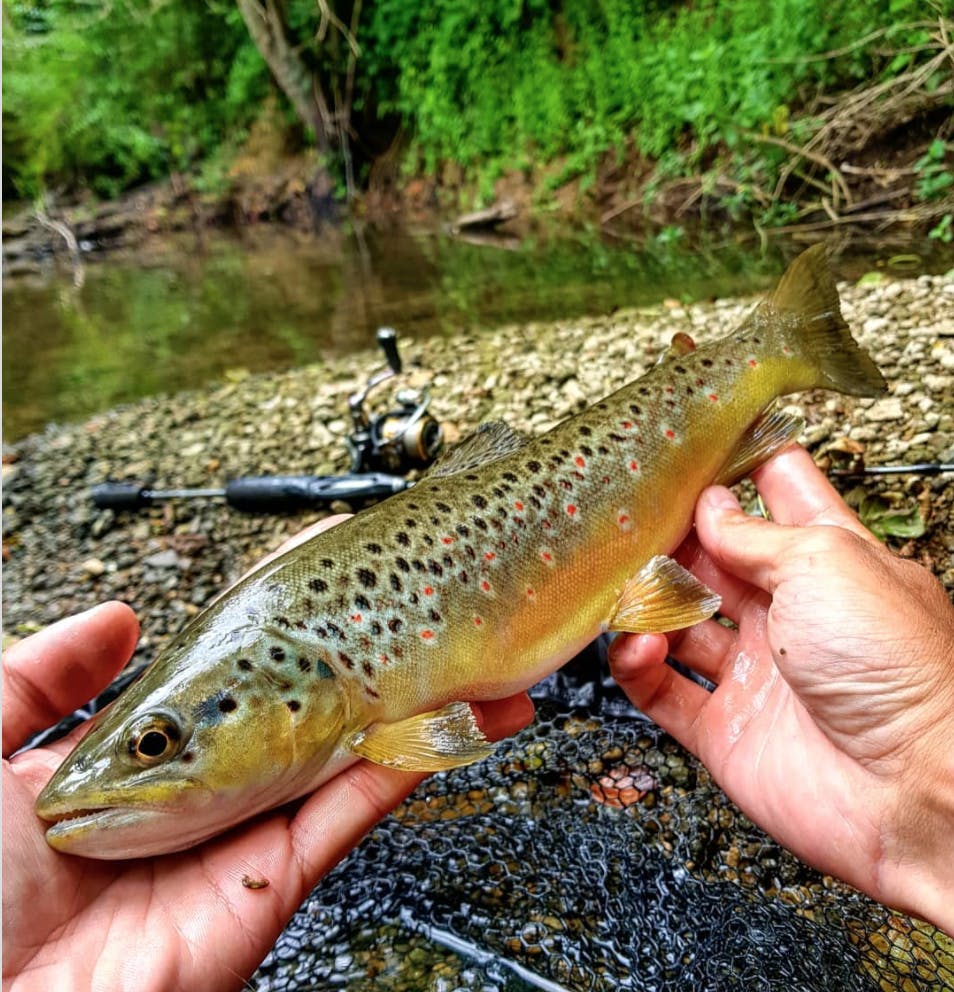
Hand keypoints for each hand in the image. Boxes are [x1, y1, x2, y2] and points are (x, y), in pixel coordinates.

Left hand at [2, 518, 533, 990]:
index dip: (279, 632)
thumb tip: (117, 619)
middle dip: (366, 666)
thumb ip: (41, 676)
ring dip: (408, 711)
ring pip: (340, 763)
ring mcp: (237, 842)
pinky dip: (404, 765)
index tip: (322, 579)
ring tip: (462, 655)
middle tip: (416, 608)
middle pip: (301, 720)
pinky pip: (344, 816)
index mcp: (134, 764)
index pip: (226, 683)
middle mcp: (197, 798)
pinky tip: (445, 714)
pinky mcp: (266, 888)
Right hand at [609, 445, 953, 933]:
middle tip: (636, 524)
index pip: (778, 495)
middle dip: (674, 540)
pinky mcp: (724, 727)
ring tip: (635, 594)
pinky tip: (640, 646)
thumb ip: (754, 536)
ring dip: (649, 604)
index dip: (737, 468)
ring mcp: (755, 670)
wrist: (912, 791)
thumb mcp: (825, 562)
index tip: (691, 448)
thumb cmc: (898, 667)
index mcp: (828, 561)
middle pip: (714, 559)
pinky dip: (637, 665)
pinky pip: (661, 689)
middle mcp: (789, 613)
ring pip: (678, 622)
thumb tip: (710, 509)